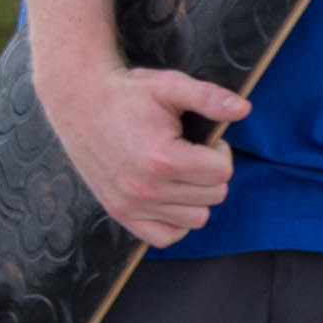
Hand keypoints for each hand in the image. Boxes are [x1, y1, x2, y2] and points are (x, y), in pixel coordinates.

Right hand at [37, 56, 250, 248]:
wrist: (78, 101)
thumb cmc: (127, 92)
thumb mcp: (170, 85)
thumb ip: (209, 98)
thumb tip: (244, 109)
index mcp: (163, 158)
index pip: (222, 172)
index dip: (220, 152)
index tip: (204, 141)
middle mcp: (146, 188)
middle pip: (214, 196)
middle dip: (211, 172)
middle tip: (191, 152)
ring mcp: (131, 205)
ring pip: (196, 219)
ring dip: (196, 197)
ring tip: (180, 172)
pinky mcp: (120, 213)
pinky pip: (166, 237)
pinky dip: (175, 221)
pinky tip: (170, 195)